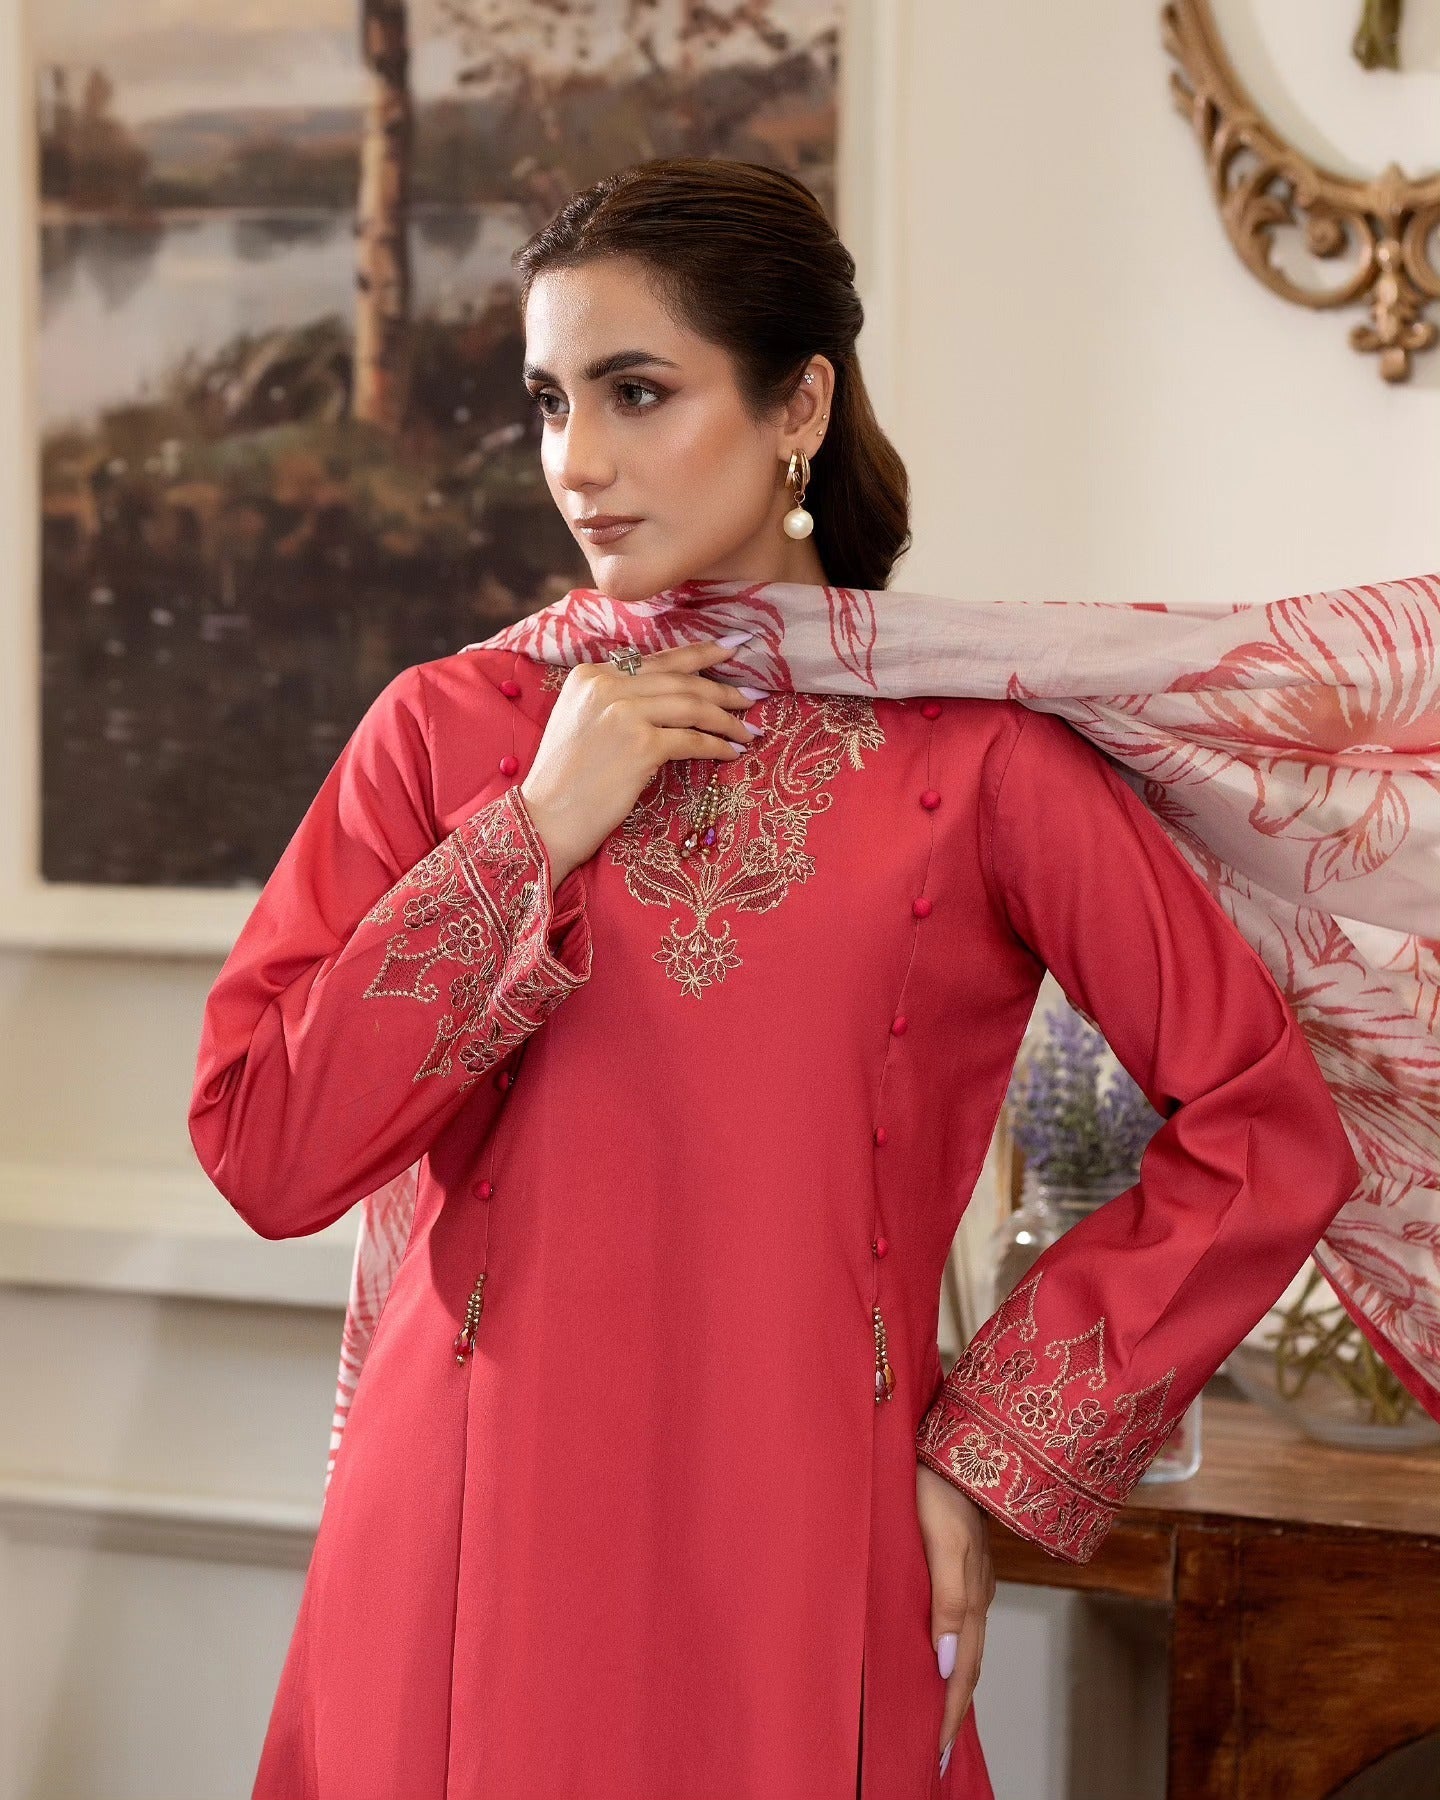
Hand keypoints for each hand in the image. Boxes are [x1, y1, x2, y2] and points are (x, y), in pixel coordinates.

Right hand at [518, 638, 759, 886]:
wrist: (545, 818)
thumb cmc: (564, 779)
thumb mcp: (581, 721)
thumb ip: (615, 698)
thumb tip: (670, 693)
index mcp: (590, 674)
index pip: (656, 660)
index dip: (698, 654)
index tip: (729, 650)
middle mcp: (606, 685)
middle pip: (680, 679)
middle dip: (722, 686)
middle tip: (752, 694)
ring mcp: (624, 713)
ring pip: (692, 705)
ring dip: (726, 718)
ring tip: (748, 729)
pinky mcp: (641, 745)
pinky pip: (692, 740)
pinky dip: (717, 746)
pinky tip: (731, 752)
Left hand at [916, 1462, 995, 1777]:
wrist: (957, 1437)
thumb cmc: (936, 1482)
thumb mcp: (941, 1542)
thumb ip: (947, 1600)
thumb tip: (946, 1664)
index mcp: (971, 1594)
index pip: (961, 1670)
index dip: (947, 1712)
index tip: (932, 1753)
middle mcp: (975, 1591)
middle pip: (966, 1663)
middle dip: (951, 1709)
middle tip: (933, 1751)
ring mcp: (970, 1576)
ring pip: (963, 1641)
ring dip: (952, 1681)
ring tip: (934, 1714)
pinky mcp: (961, 1559)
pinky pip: (958, 1616)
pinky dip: (950, 1647)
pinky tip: (936, 1653)